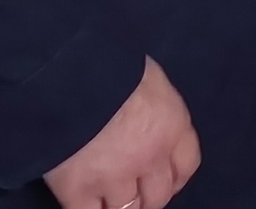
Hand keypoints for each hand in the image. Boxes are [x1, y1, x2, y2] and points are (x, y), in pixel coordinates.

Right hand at [44, 58, 199, 208]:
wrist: (68, 73)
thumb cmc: (109, 62)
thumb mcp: (146, 75)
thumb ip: (151, 103)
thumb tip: (143, 110)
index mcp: (172, 125)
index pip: (186, 165)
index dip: (174, 178)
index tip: (164, 181)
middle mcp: (150, 157)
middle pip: (158, 197)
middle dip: (147, 199)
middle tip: (134, 196)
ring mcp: (115, 177)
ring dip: (117, 206)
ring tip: (106, 198)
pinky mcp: (78, 190)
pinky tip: (82, 201)